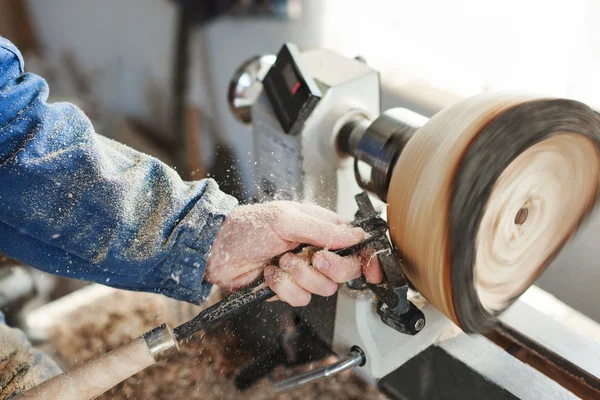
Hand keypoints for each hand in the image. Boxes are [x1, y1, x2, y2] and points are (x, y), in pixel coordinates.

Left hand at [205, 201, 382, 305]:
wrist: (216, 250)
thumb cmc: (248, 226)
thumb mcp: (287, 219)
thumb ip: (325, 230)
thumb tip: (356, 235)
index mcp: (321, 227)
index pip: (355, 244)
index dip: (367, 259)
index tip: (374, 271)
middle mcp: (315, 250)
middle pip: (345, 270)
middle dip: (329, 268)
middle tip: (313, 258)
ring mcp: (302, 271)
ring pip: (323, 288)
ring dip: (299, 276)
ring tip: (280, 261)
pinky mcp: (287, 289)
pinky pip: (300, 298)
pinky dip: (283, 287)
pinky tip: (268, 274)